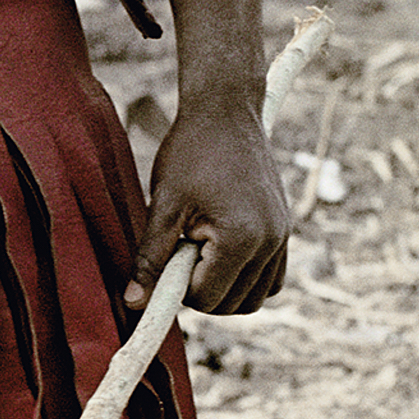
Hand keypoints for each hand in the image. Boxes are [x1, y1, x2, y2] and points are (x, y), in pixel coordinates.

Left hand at [129, 90, 286, 316]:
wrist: (226, 112)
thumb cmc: (190, 153)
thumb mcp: (163, 206)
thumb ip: (150, 259)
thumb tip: (134, 304)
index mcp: (242, 239)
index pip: (207, 299)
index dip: (178, 288)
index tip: (165, 257)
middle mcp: (271, 243)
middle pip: (234, 305)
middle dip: (201, 291)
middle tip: (180, 252)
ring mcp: (283, 237)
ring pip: (255, 297)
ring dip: (224, 289)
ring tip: (198, 249)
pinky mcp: (284, 230)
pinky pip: (271, 277)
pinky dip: (245, 278)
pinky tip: (217, 251)